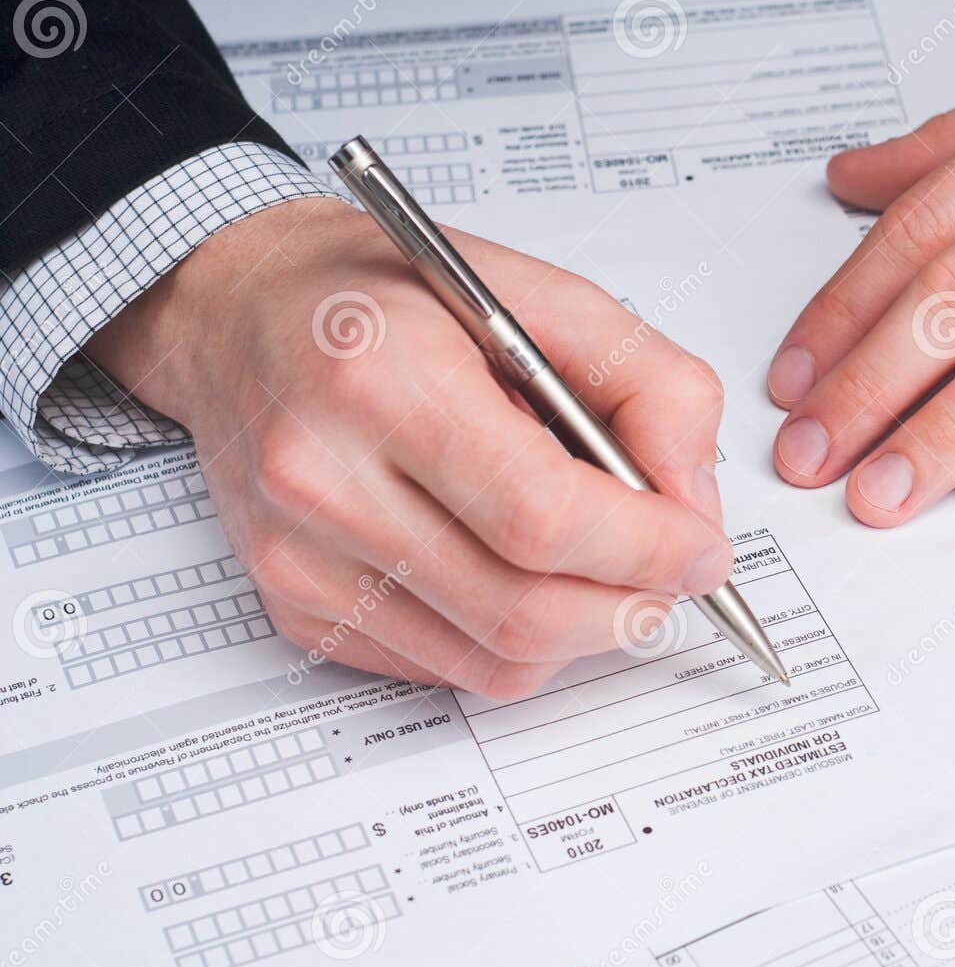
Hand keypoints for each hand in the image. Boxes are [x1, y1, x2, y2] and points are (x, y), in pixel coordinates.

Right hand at [89, 198, 731, 697]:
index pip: (541, 517)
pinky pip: (448, 671)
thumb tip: (693, 500)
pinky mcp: (295, 609)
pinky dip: (518, 642)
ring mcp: (299, 559)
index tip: (703, 548)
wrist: (240, 314)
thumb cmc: (385, 298)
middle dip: (634, 605)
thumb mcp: (540, 295)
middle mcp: (321, 478)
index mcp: (380, 378)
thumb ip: (648, 383)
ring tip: (608, 567)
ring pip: (494, 661)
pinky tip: (524, 574)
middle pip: (523, 610)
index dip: (647, 549)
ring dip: (586, 631)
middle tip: (676, 572)